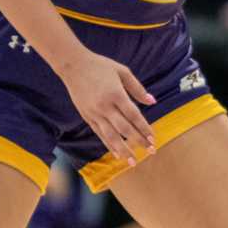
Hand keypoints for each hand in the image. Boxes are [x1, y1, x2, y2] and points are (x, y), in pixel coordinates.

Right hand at [57, 48, 154, 162]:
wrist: (73, 65)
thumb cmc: (101, 66)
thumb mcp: (122, 71)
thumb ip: (137, 88)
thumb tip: (152, 101)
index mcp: (116, 94)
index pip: (133, 116)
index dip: (144, 128)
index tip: (153, 139)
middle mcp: (105, 106)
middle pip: (124, 128)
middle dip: (138, 141)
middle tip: (151, 151)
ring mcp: (94, 113)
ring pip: (110, 135)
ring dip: (123, 150)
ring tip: (133, 162)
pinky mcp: (86, 116)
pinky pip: (99, 134)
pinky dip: (109, 145)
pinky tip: (117, 154)